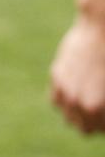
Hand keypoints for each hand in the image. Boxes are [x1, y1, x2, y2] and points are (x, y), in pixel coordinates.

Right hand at [51, 13, 104, 132]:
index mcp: (95, 108)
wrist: (103, 27)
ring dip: (79, 112)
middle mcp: (76, 102)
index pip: (99, 129)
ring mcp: (64, 89)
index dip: (104, 123)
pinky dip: (66, 99)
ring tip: (92, 99)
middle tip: (102, 109)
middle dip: (95, 122)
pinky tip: (80, 89)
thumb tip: (102, 105)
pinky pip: (57, 99)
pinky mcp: (57, 76)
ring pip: (68, 115)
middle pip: (84, 129)